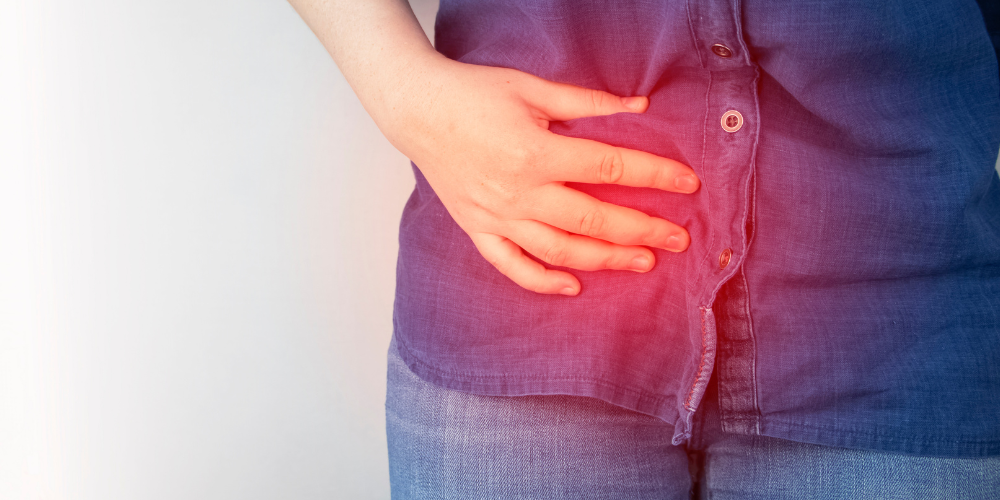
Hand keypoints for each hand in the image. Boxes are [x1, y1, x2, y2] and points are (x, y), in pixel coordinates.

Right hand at [381, 58, 698, 295]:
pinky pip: (512, 266)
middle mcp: (519, 192)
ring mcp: (497, 216)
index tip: (686, 184)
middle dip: (642, 231)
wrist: (416, 109)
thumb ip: (588, 102)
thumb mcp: (533, 89)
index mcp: (537, 153)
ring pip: (560, 251)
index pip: (611, 169)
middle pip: (593, 220)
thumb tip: (639, 105)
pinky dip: (542, 281)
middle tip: (678, 239)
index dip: (654, 176)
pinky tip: (573, 287)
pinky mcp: (478, 228)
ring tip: (642, 263)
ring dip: (605, 261)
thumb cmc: (474, 94)